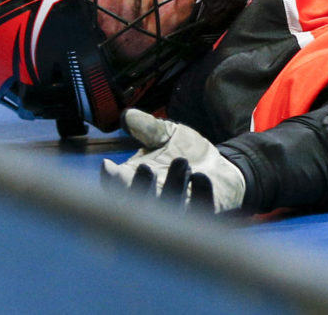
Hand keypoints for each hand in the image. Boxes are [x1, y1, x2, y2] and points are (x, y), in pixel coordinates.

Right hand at [101, 109, 245, 214]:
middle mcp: (152, 202)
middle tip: (144, 168)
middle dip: (138, 189)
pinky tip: (200, 176)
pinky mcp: (203, 212)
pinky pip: (200, 209)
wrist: (218, 163)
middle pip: (137, 207)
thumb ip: (148, 127)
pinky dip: (199, 194)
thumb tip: (128, 115)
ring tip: (181, 161)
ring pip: (169, 210)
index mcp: (135, 183)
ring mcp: (178, 210)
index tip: (108, 166)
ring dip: (172, 187)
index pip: (115, 189)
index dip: (111, 181)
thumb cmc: (184, 149)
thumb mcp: (166, 134)